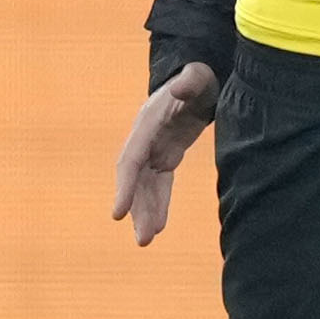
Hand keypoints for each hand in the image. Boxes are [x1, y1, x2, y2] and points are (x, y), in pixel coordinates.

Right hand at [109, 60, 217, 242]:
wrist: (201, 78)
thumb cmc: (200, 78)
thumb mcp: (199, 77)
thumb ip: (190, 81)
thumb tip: (179, 87)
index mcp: (147, 123)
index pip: (131, 160)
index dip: (124, 187)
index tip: (118, 213)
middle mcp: (144, 139)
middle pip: (135, 179)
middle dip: (135, 209)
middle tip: (142, 240)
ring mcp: (153, 148)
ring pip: (144, 186)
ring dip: (145, 213)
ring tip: (146, 241)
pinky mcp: (165, 155)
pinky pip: (159, 184)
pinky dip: (158, 204)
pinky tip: (159, 226)